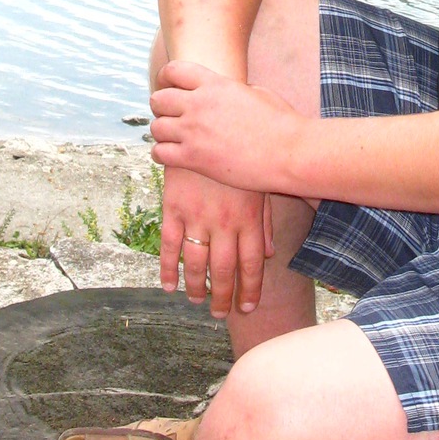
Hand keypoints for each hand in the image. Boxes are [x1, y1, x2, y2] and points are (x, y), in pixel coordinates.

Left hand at [150, 60, 311, 197]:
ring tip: (171, 138)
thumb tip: (225, 93)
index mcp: (215, 84)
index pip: (173, 71)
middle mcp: (199, 104)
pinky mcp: (194, 159)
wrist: (289, 153)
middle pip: (158, 100)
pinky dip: (161, 155)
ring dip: (162, 133)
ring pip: (156, 128)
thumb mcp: (257, 92)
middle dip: (161, 108)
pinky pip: (160, 153)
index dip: (166, 78)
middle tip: (170, 116)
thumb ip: (232, 90)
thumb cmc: (281, 123)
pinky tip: (171, 156)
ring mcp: (194, 132)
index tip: (168, 87)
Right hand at [159, 164, 273, 319]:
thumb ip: (264, 221)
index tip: (247, 308)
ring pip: (196, 263)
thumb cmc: (239, 154)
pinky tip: (169, 286)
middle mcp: (224, 221)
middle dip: (223, 298)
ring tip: (196, 301)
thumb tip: (270, 254)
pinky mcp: (173, 207)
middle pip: (225, 270)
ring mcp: (197, 215)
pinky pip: (169, 245)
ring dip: (196, 288)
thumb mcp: (257, 184)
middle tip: (221, 314)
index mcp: (248, 217)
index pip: (252, 264)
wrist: (205, 125)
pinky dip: (168, 269)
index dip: (250, 290)